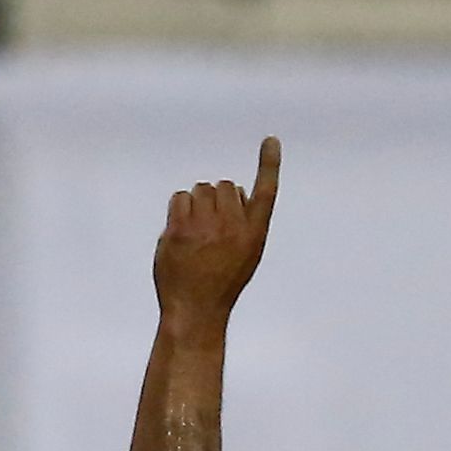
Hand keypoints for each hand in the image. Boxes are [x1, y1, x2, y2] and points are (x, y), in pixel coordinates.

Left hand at [153, 136, 278, 326]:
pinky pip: (180, 198)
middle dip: (217, 199)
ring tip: (197, 229)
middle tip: (211, 226)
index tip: (270, 141)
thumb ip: (244, 220)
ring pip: (201, 189)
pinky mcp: (179, 230)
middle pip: (224, 186)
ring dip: (198, 202)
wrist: (196, 309)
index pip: (265, 192)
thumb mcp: (247, 253)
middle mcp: (232, 226)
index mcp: (254, 232)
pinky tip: (182, 228)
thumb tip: (234, 192)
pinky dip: (180, 207)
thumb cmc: (222, 282)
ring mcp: (204, 227)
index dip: (269, 164)